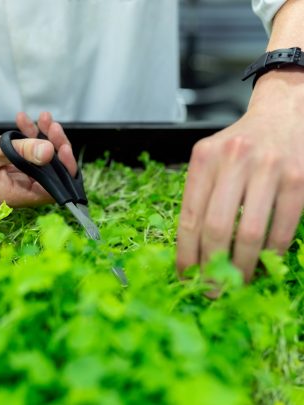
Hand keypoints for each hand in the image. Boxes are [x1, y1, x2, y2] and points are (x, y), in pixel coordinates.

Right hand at [0, 112, 76, 207]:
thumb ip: (22, 152)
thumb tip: (50, 153)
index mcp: (12, 195)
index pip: (51, 190)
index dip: (63, 170)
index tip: (63, 148)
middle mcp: (14, 191)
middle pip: (47, 174)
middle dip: (54, 148)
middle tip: (53, 127)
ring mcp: (9, 179)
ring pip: (37, 162)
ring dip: (42, 139)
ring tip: (42, 118)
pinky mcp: (5, 168)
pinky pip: (24, 156)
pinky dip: (27, 139)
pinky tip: (24, 121)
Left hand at [177, 68, 303, 281]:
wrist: (281, 114)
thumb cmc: (239, 145)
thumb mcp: (211, 160)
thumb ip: (200, 196)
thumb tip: (193, 250)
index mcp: (205, 158)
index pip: (189, 217)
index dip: (186, 254)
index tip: (185, 276)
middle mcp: (235, 160)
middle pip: (217, 229)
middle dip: (212, 267)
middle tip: (211, 289)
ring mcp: (270, 169)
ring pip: (251, 234)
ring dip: (242, 267)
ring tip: (235, 284)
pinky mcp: (299, 179)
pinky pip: (282, 229)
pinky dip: (271, 253)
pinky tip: (262, 262)